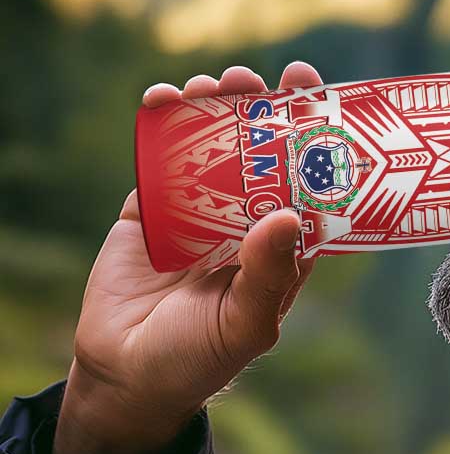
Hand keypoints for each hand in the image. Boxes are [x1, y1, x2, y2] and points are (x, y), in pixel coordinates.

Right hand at [52, 62, 323, 453]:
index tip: (319, 96)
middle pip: (262, 154)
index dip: (316, 141)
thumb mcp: (245, 324)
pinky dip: (161, 125)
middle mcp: (246, 223)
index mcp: (282, 248)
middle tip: (263, 78)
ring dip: (216, 109)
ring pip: (213, 147)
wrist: (127, 375)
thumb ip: (268, 274)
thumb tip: (288, 216)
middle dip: (264, 111)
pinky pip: (159, 159)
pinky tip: (164, 99)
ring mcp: (197, 213)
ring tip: (216, 84)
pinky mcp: (151, 210)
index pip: (309, 186)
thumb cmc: (200, 358)